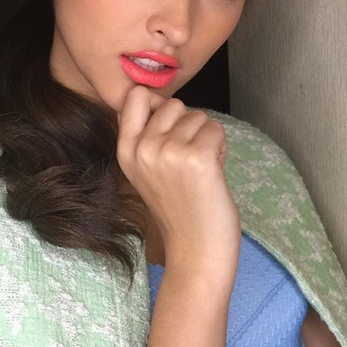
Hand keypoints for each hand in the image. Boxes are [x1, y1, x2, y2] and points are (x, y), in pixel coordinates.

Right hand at [117, 86, 240, 276]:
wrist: (196, 251)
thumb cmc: (177, 208)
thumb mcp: (145, 170)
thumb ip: (144, 134)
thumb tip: (152, 95)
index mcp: (126, 150)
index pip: (135, 96)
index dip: (157, 104)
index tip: (168, 128)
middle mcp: (143, 148)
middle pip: (173, 103)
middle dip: (187, 125)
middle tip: (188, 159)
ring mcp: (169, 152)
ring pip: (198, 116)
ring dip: (206, 139)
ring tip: (200, 170)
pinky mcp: (197, 157)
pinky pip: (216, 129)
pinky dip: (220, 147)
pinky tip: (213, 172)